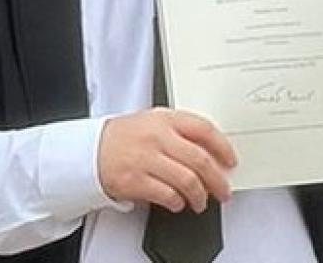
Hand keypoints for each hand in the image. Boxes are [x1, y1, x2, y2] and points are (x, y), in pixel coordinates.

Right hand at [98, 108, 236, 213]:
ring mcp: (146, 159)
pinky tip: (178, 203)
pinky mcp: (136, 181)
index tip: (230, 160)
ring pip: (187, 181)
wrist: (92, 150)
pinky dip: (177, 203)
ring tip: (200, 201)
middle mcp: (157, 137)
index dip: (222, 146)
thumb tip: (211, 150)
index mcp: (164, 119)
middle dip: (217, 179)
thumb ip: (180, 130)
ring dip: (200, 196)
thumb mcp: (153, 121)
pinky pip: (168, 196)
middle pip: (200, 160)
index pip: (202, 129)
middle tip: (223, 190)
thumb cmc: (126, 136)